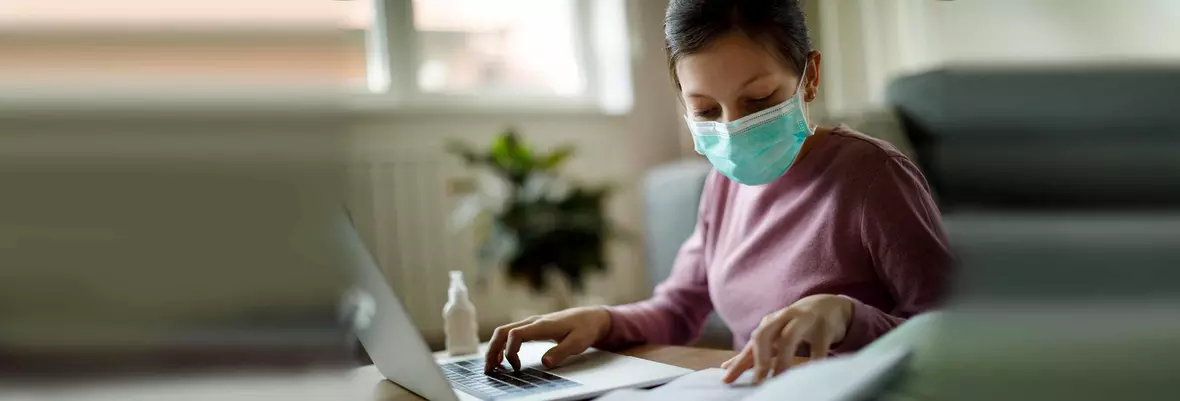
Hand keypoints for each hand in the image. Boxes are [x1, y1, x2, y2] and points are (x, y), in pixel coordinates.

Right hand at [483, 306, 612, 372]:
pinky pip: (511, 334)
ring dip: (495, 348)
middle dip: (493, 349)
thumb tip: (545, 362)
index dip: (510, 351)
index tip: (515, 367)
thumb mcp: (578, 343)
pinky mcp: (533, 327)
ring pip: (505, 332)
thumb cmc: (585, 329)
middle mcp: (533, 322)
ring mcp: (531, 323)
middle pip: (503, 331)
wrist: (591, 317)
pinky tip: (503, 358)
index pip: (515, 334)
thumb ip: (561, 352)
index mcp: (541, 325)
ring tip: (492, 366)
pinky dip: (503, 345)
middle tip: (489, 368)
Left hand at [720, 294, 853, 384]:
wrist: (827, 304)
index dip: (738, 362)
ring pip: (789, 338)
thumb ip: (753, 352)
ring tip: (778, 379)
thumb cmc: (794, 324)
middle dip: (759, 358)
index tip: (727, 380)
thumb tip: (726, 367)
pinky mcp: (824, 328)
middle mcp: (783, 319)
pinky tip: (810, 374)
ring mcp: (804, 321)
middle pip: (764, 334)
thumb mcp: (774, 335)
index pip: (751, 344)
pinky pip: (819, 346)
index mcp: (770, 324)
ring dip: (782, 359)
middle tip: (757, 381)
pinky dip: (815, 360)